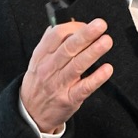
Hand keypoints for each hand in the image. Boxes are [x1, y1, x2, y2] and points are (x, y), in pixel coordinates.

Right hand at [20, 18, 112, 133]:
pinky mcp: (69, 100)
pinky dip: (96, 78)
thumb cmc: (39, 83)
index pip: (56, 35)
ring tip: (106, 42)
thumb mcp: (38, 60)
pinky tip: (106, 70)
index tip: (87, 24)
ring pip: (77, 65)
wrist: (30, 113)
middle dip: (86, 35)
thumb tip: (71, 24)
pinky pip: (84, 88)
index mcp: (42, 56)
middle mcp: (49, 68)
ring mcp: (59, 85)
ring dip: (93, 52)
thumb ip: (52, 42)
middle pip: (68, 48)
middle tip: (100, 25)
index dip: (74, 27)